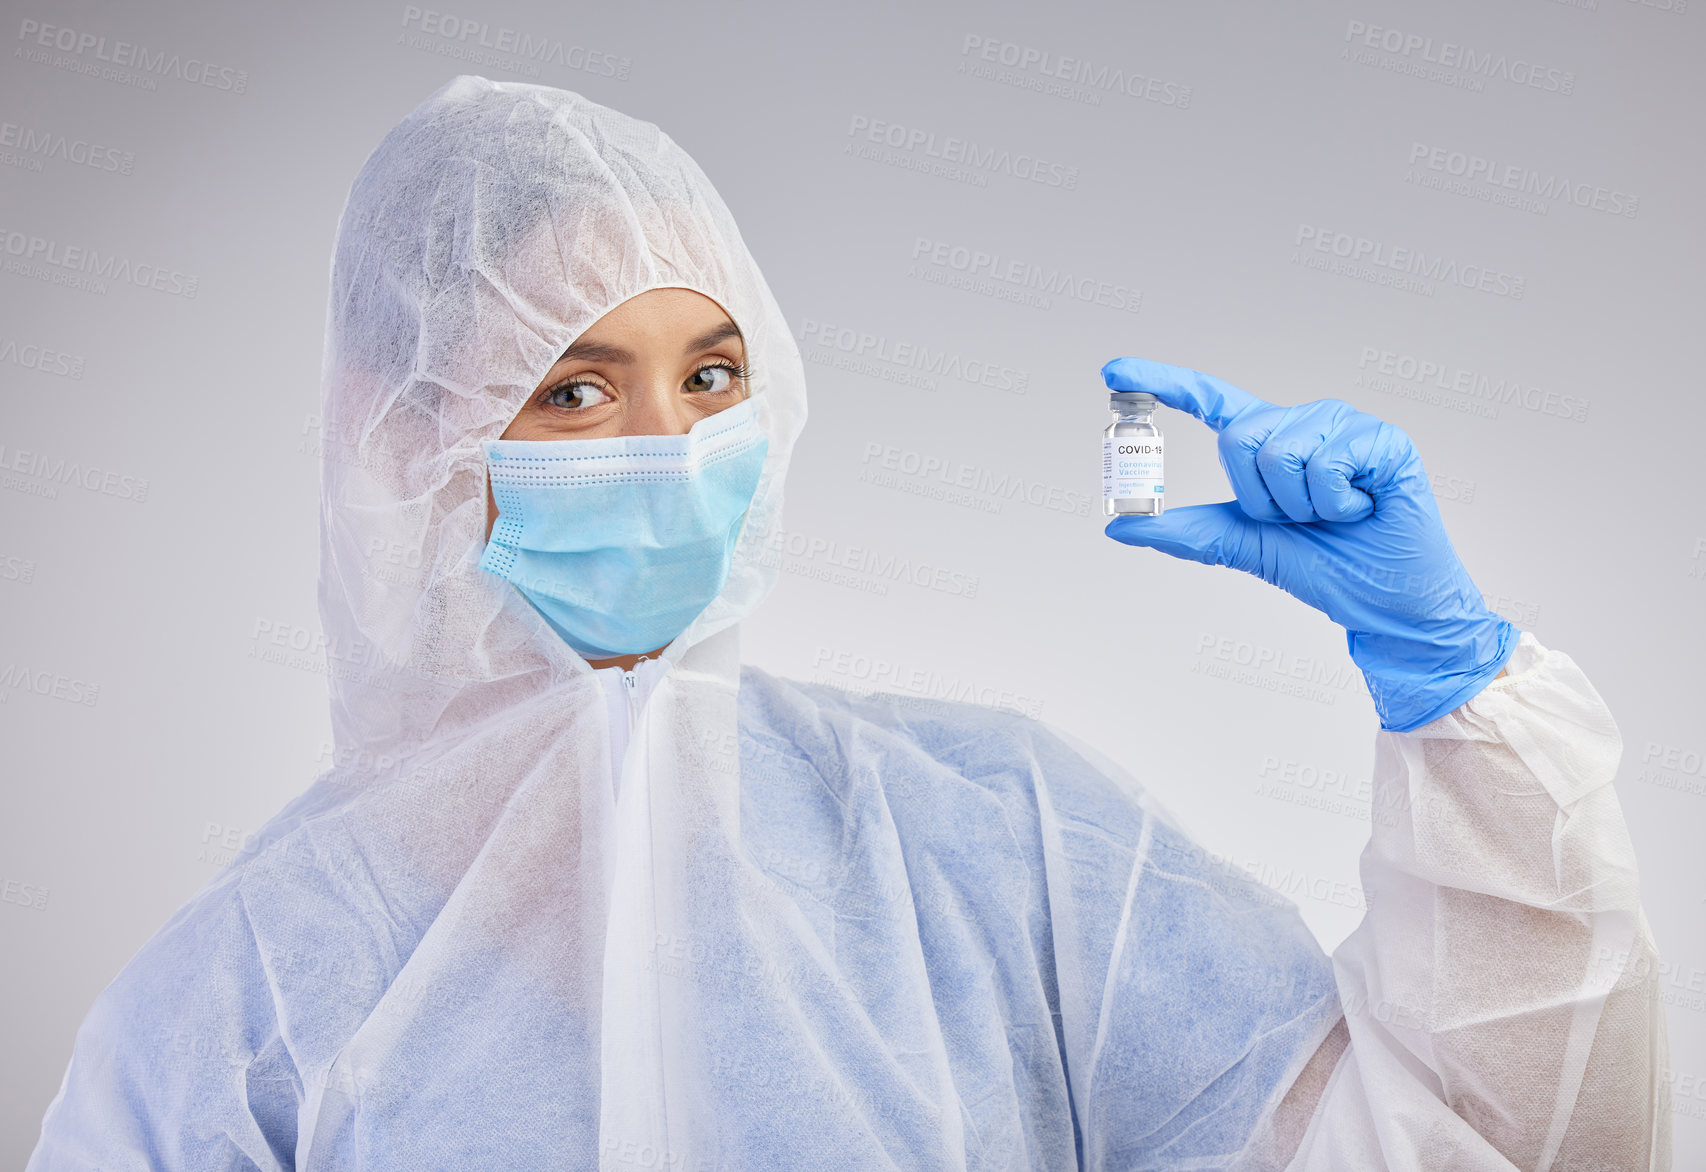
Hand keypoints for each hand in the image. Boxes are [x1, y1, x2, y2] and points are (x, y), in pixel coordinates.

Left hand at [1101, 356, 1514, 731]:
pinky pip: (1326, 463)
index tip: (1113, 371)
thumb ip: (1188, 532)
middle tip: (1301, 520)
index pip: (1209, 399)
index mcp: (1269, 441)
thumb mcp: (1246, 546)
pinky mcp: (1381, 437)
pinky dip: (1337, 503)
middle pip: (1238, 437)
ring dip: (1301, 506)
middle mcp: (1303, 421)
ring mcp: (1343, 424)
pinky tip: (1364, 508)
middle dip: (1260, 498)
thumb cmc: (1328, 567)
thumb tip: (1118, 527)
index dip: (1161, 382)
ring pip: (1279, 453)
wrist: (1389, 601)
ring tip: (1336, 515)